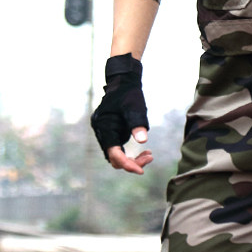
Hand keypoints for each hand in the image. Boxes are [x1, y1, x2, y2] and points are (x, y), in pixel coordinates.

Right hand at [91, 53, 152, 173]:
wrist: (123, 80)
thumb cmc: (130, 94)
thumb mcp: (136, 108)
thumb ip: (138, 124)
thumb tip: (143, 140)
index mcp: (104, 127)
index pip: (114, 154)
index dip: (127, 164)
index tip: (142, 170)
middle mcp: (101, 131)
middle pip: (114, 158)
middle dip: (131, 162)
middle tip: (150, 158)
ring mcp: (104, 132)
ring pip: (115, 154)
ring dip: (131, 158)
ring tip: (149, 155)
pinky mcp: (110, 131)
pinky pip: (117, 147)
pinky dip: (129, 151)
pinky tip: (144, 150)